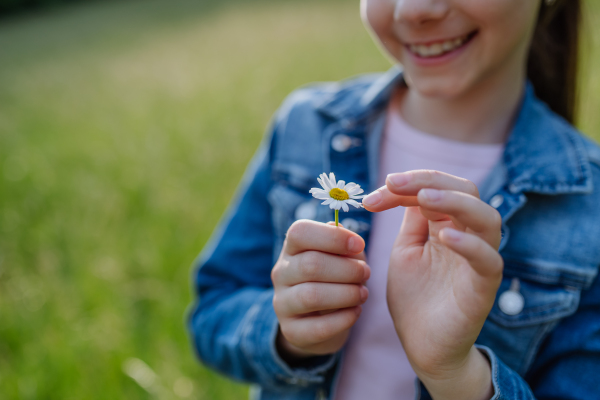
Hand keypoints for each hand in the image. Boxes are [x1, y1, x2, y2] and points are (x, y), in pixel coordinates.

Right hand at [271, 220, 369, 360]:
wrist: (319, 321)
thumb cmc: (334, 279)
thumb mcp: (340, 258)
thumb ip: (345, 247)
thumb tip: (352, 243)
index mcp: (292, 248)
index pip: (299, 232)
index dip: (332, 237)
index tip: (359, 245)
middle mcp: (281, 273)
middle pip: (310, 265)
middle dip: (347, 269)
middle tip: (366, 273)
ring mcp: (282, 303)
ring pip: (311, 296)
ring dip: (346, 294)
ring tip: (363, 293)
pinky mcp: (291, 331)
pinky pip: (318, 327)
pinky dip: (343, 319)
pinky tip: (356, 312)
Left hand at [363, 170, 501, 399]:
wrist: (423, 346)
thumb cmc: (415, 298)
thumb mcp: (406, 251)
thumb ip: (411, 221)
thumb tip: (401, 186)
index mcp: (447, 226)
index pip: (436, 188)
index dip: (406, 184)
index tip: (371, 197)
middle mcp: (468, 237)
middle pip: (466, 190)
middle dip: (428, 180)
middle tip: (393, 183)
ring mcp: (479, 260)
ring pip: (486, 218)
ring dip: (454, 201)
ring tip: (423, 197)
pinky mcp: (484, 287)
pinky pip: (488, 260)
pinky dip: (470, 244)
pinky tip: (445, 236)